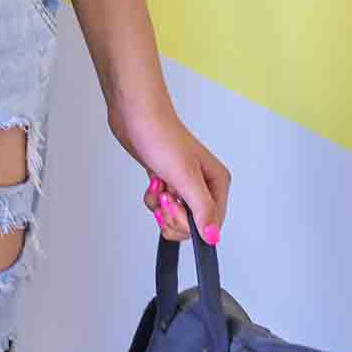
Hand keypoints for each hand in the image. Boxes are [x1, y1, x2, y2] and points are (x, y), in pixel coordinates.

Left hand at [113, 93, 230, 244]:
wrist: (135, 114)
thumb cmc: (161, 136)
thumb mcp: (186, 177)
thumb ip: (202, 210)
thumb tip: (213, 237)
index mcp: (217, 183)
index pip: (211, 224)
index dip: (189, 224)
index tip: (174, 207)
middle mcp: (203, 184)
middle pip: (191, 224)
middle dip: (172, 215)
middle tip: (164, 195)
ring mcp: (183, 182)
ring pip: (175, 215)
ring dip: (161, 207)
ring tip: (158, 185)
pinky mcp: (165, 180)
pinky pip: (161, 205)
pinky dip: (153, 198)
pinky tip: (152, 181)